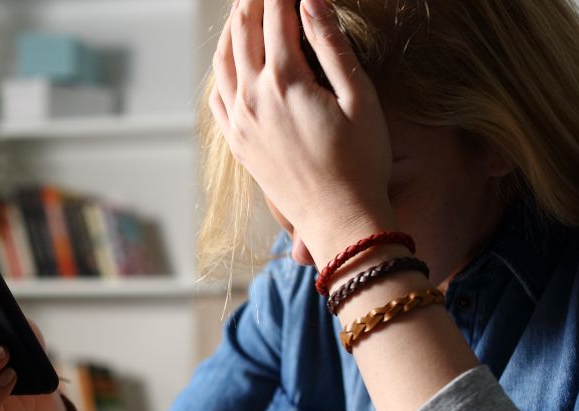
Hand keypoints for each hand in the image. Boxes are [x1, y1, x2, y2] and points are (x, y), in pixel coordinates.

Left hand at [209, 0, 395, 265]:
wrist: (339, 221)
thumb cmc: (361, 162)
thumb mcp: (359, 98)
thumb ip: (332, 46)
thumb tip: (311, 1)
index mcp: (285, 82)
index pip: (278, 17)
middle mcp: (252, 99)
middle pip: (244, 32)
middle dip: (254, 2)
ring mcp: (239, 122)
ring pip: (224, 61)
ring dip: (234, 28)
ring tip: (246, 8)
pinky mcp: (237, 143)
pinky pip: (217, 95)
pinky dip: (221, 68)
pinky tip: (230, 60)